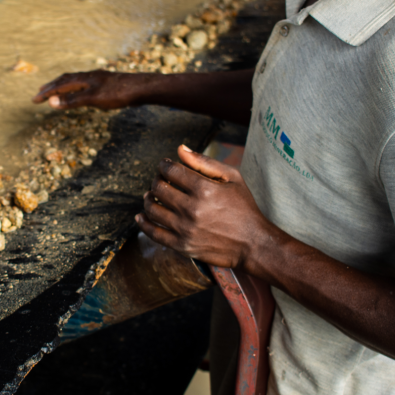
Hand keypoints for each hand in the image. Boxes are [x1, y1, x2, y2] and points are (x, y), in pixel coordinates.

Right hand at [32, 71, 137, 109]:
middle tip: (40, 93)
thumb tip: (50, 102)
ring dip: (64, 86)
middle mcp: (89, 76)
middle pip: (65, 80)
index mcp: (83, 79)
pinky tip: (83, 93)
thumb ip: (72, 100)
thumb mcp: (92, 99)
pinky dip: (77, 88)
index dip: (46, 93)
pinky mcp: (106, 84)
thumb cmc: (118, 93)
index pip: (59, 85)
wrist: (142, 88)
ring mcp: (98, 79)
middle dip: (51, 86)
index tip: (34, 100)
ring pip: (76, 81)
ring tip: (58, 92)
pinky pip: (85, 84)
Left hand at [136, 145, 277, 270]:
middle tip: (160, 180)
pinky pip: (153, 233)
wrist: (253, 243)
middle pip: (158, 188)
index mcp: (204, 189)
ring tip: (152, 196)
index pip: (171, 170)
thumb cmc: (244, 207)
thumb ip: (204, 162)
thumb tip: (180, 149)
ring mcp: (185, 229)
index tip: (165, 165)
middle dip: (156, 180)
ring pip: (152, 209)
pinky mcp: (182, 246)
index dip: (164, 165)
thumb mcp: (232, 178)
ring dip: (148, 199)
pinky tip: (141, 216)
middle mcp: (192, 209)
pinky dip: (143, 223)